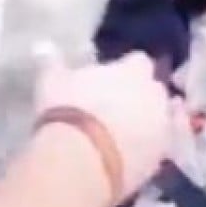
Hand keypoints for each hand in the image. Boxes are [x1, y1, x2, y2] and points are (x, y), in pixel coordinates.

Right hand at [35, 52, 168, 198]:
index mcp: (134, 70)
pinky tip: (130, 154)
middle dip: (143, 94)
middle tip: (120, 103)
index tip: (113, 75)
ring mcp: (162, 129)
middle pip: (155, 89)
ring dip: (149, 122)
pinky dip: (147, 149)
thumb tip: (43, 45)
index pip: (139, 60)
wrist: (83, 161)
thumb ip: (52, 62)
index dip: (127, 68)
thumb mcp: (52, 80)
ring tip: (126, 132)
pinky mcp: (160, 160)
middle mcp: (155, 95)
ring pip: (161, 120)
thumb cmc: (70, 109)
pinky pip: (158, 149)